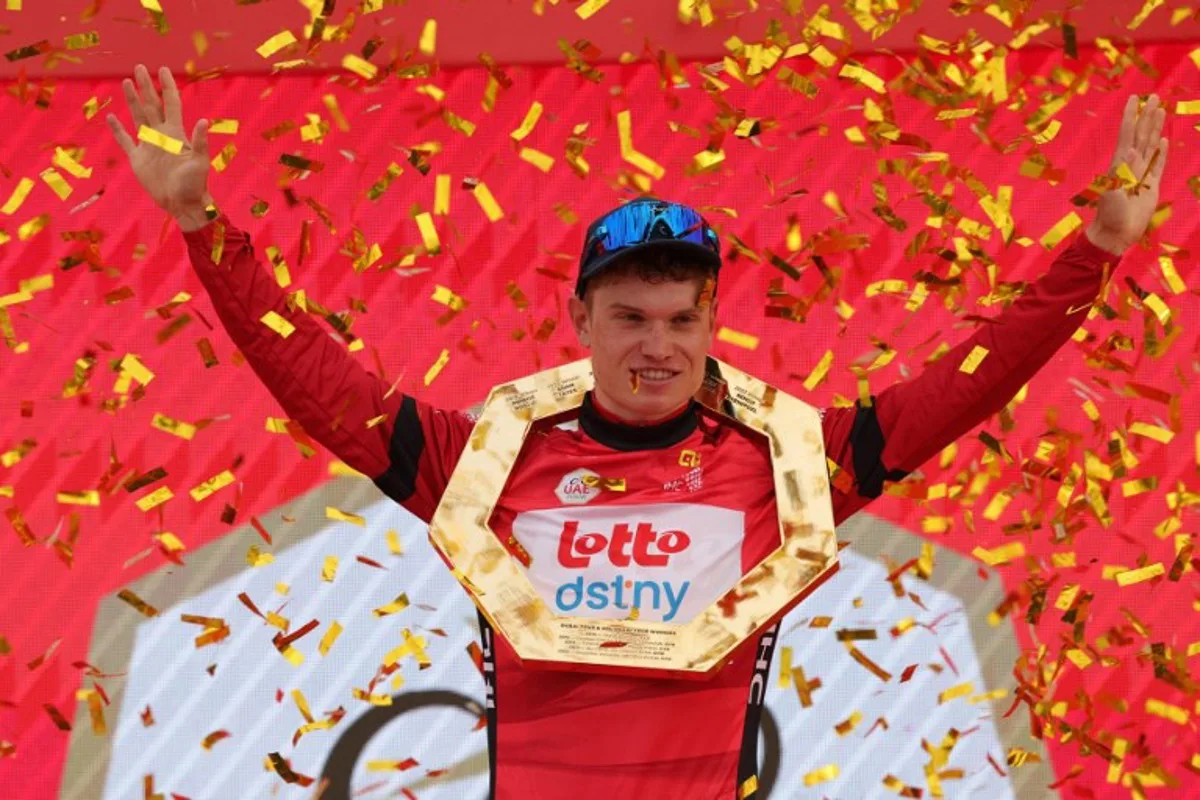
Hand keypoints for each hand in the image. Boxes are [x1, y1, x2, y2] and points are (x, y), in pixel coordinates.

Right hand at [107, 65, 212, 231]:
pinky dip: (118, 130)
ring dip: (132, 100)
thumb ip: (200, 142)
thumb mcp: (200, 162)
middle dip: (146, 86)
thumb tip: (204, 121)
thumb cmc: (195, 185)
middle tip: (140, 67)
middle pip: (152, 104)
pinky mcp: (138, 159)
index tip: (163, 69)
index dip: (168, 86)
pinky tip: (111, 118)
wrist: (182, 204)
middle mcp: (162, 135)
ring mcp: (149, 145)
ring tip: (126, 82)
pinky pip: (125, 140)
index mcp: (176, 133)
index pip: (171, 103)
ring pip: (138, 117)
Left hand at [1086, 93, 1168, 255]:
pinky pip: (1158, 164)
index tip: (1133, 99)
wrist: (1115, 234)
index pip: (1127, 134)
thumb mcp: (1113, 192)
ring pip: (1150, 145)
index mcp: (1119, 164)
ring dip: (1155, 128)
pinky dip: (1161, 151)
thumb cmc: (1110, 215)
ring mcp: (1141, 174)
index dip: (1130, 116)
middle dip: (1147, 115)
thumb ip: (1122, 172)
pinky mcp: (1151, 186)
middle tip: (1154, 97)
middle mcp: (1130, 165)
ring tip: (1160, 111)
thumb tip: (1131, 151)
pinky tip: (1163, 140)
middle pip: (1141, 135)